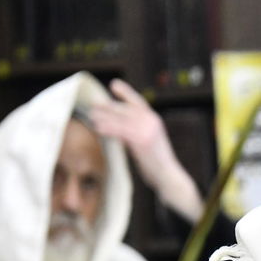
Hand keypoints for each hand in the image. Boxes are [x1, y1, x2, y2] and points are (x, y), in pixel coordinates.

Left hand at [90, 79, 204, 221]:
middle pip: (125, 109)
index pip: (138, 102)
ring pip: (121, 119)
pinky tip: (98, 128)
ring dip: (104, 117)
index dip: (126, 92)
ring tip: (91, 116)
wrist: (168, 176)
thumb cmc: (158, 164)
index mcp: (154, 120)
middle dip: (108, 106)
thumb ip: (139, 132)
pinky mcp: (141, 140)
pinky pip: (120, 131)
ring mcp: (147, 130)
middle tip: (93, 104)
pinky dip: (108, 128)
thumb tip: (121, 128)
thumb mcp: (150, 142)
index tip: (114, 84)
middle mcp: (151, 121)